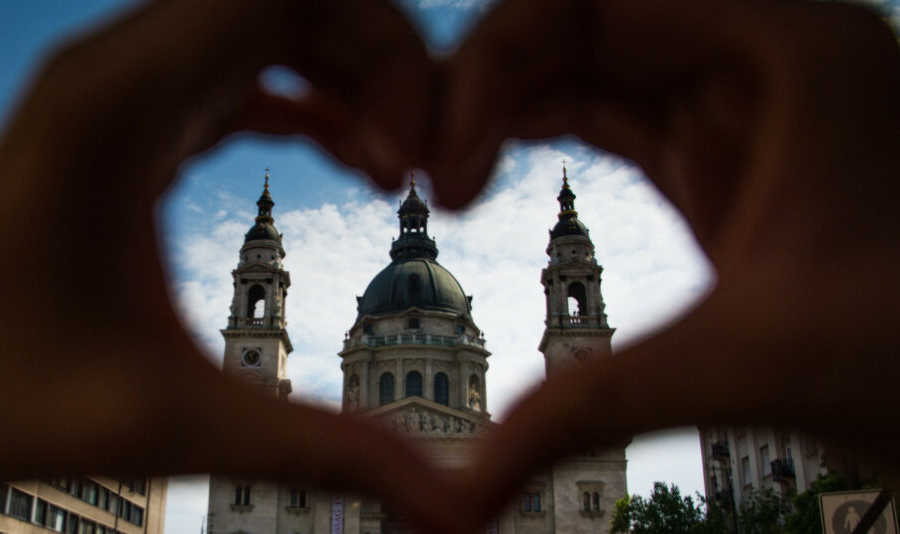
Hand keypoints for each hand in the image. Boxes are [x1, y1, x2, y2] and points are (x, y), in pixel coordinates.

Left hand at [0, 0, 452, 526]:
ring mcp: (120, 81)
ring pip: (270, 17)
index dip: (379, 57)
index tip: (402, 164)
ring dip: (348, 73)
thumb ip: (320, 452)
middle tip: (409, 162)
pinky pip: (241, 60)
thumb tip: (446, 506)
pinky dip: (309, 92)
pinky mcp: (130, 109)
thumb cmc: (20, 399)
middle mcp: (115, 68)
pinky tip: (347, 154)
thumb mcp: (179, 426)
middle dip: (378, 61)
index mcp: (119, 110)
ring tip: (385, 163)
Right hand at [433, 0, 899, 528]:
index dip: (491, 67)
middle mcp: (760, 52)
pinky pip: (601, 110)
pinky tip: (481, 175)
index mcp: (789, 52)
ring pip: (582, 66)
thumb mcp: (749, 366)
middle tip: (420, 172)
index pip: (592, 4)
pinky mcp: (713, 150)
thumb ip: (593, 408)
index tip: (443, 168)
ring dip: (498, 110)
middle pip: (577, 26)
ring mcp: (736, 98)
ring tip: (441, 182)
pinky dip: (531, 135)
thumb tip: (461, 496)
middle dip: (483, 88)